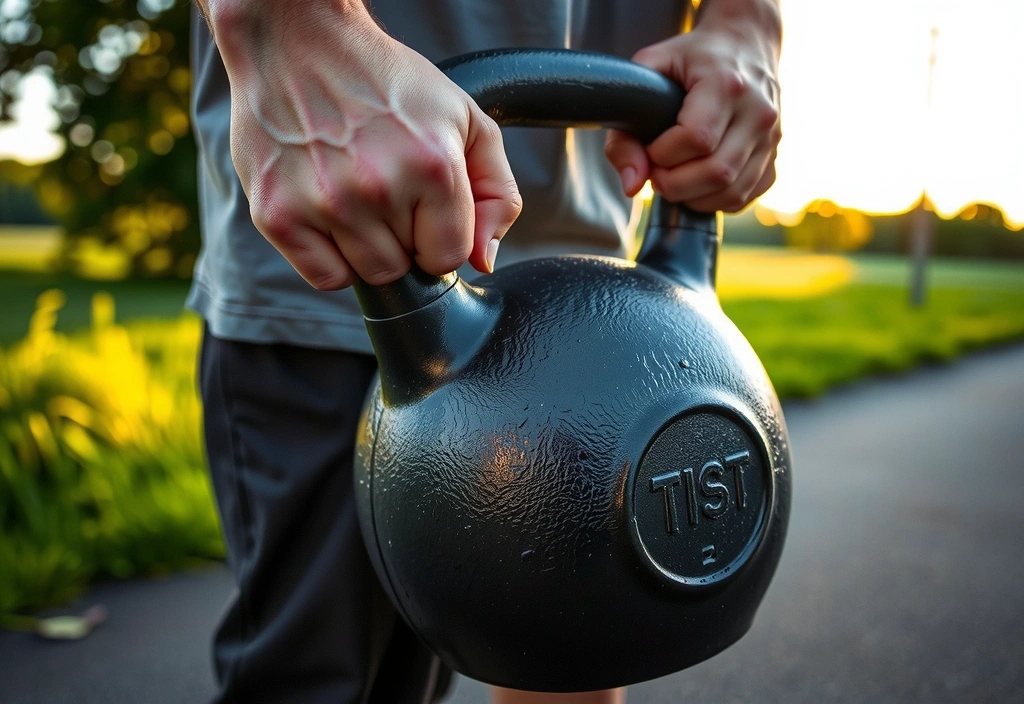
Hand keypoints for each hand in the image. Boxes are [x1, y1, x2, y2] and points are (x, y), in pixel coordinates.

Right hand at [204, 0, 521, 288]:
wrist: (299, 41)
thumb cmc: (386, 81)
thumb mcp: (465, 120)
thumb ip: (496, 193)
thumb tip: (483, 260)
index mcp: (434, 165)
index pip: (448, 256)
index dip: (438, 236)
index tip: (423, 206)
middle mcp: (378, 187)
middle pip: (405, 268)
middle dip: (402, 238)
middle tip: (384, 187)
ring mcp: (324, 203)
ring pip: (367, 276)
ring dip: (367, 247)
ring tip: (356, 194)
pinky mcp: (277, 215)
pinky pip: (324, 277)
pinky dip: (330, 257)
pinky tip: (329, 212)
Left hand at [605, 4, 781, 212]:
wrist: (746, 41)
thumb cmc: (692, 57)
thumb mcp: (649, 70)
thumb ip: (625, 128)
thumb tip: (632, 184)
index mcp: (727, 83)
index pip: (696, 140)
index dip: (662, 156)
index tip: (649, 148)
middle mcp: (758, 111)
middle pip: (717, 173)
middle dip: (674, 184)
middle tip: (656, 170)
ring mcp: (771, 135)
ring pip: (733, 192)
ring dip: (693, 196)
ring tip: (674, 176)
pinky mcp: (774, 155)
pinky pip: (745, 196)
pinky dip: (715, 200)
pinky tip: (697, 181)